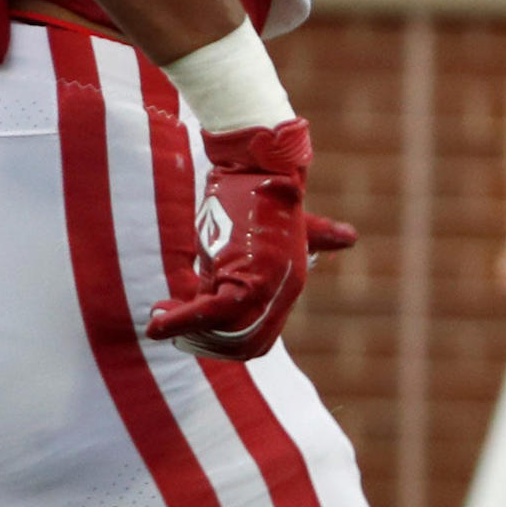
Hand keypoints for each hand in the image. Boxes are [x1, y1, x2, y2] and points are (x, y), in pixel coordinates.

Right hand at [147, 120, 352, 360]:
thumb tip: (349, 238)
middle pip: (242, 342)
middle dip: (202, 341)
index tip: (192, 332)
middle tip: (167, 327)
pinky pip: (215, 310)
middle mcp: (284, 290)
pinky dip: (181, 320)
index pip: (256, 338)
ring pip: (226, 330)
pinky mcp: (248, 272)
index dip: (223, 341)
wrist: (261, 164)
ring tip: (157, 321)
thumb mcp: (286, 226)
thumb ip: (316, 236)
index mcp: (288, 286)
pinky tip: (156, 323)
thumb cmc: (268, 192)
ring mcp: (270, 284)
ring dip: (186, 332)